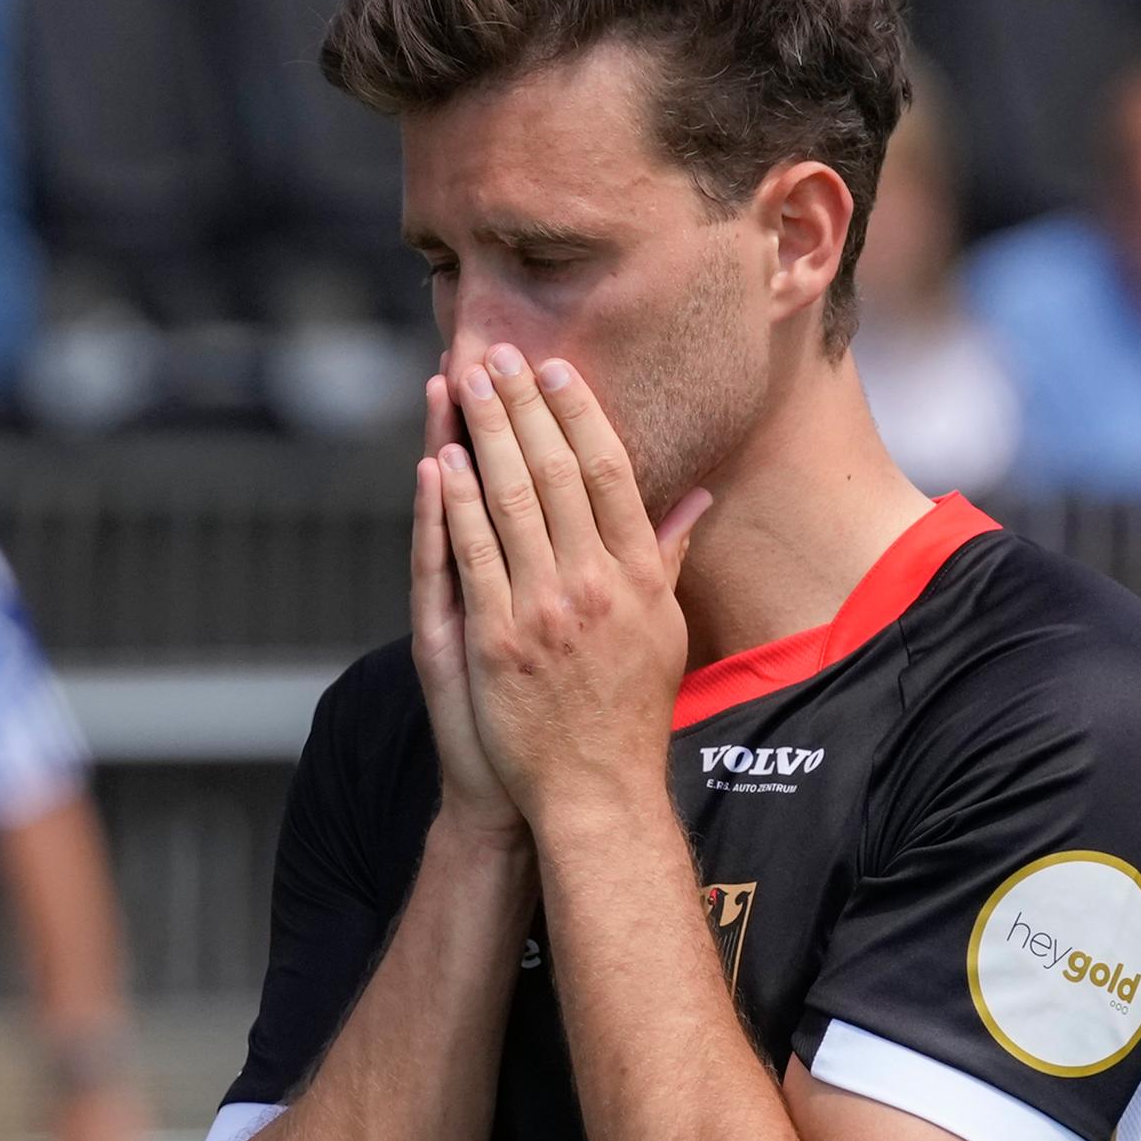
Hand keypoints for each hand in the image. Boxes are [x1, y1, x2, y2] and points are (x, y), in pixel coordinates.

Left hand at [430, 346, 712, 830]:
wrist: (596, 787)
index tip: (557, 371)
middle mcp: (596, 585)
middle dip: (524, 407)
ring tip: (465, 383)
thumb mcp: (666, 629)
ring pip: (510, 501)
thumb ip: (668, 557)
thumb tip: (696, 501)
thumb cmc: (633, 708)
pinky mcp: (497, 638)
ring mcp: (544, 610)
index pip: (610, 475)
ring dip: (486, 434)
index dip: (580, 416)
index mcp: (641, 577)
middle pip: (555, 474)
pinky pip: (472, 554)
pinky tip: (443, 458)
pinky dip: (456, 502)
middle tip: (499, 354)